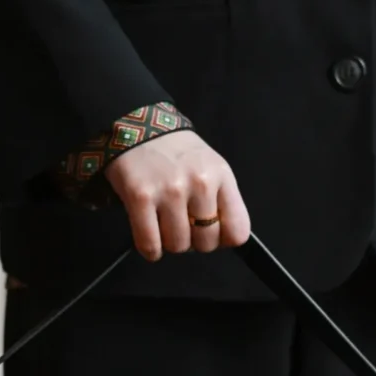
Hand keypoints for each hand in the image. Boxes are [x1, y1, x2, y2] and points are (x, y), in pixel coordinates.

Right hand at [103, 130, 250, 261]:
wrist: (138, 126)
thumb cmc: (177, 153)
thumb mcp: (211, 167)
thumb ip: (222, 199)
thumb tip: (224, 239)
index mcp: (221, 176)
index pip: (237, 231)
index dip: (224, 239)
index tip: (212, 233)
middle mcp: (200, 184)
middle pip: (206, 243)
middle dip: (194, 242)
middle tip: (183, 226)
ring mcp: (170, 192)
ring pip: (178, 246)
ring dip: (170, 243)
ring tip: (164, 224)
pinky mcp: (141, 198)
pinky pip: (150, 245)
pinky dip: (150, 249)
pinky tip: (150, 236)